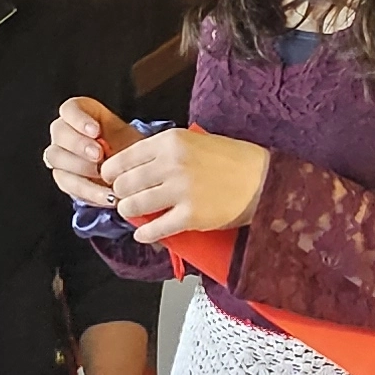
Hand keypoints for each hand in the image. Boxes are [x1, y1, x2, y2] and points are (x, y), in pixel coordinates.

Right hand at [44, 98, 139, 207]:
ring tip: (104, 176)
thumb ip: (116, 136)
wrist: (129, 173)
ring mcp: (59, 154)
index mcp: (80, 114)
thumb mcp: (127, 137)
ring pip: (56, 157)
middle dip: (79, 144)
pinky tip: (105, 195)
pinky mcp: (63, 177)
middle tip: (98, 155)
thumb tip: (111, 143)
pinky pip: (67, 183)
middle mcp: (64, 132)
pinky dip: (87, 191)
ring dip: (80, 167)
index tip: (96, 131)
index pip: (69, 109)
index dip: (79, 119)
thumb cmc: (127, 149)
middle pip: (59, 132)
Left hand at [96, 125, 269, 243]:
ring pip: (133, 205)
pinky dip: (145, 234)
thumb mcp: (193, 140)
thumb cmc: (231, 160)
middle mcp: (172, 163)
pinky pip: (154, 229)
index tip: (112, 180)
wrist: (263, 180)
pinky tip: (145, 233)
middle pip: (124, 184)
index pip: (123, 159)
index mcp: (170, 141)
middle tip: (125, 198)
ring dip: (130, 212)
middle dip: (121, 194)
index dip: (112, 173)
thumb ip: (163, 151)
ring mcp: (181, 190)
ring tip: (135, 212)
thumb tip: (130, 166)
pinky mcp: (191, 216)